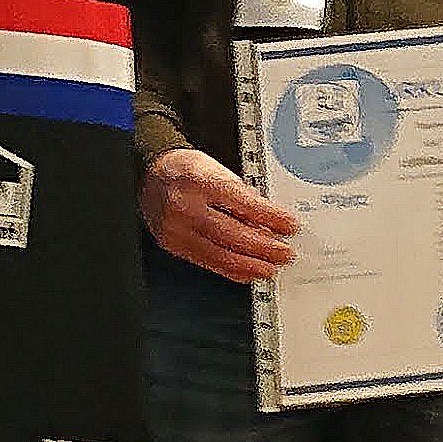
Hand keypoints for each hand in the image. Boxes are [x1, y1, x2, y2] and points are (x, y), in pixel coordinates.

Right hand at [144, 146, 299, 279]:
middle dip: (263, 247)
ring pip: (220, 254)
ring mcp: (176, 229)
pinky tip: (247, 272)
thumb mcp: (218, 170)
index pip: (242, 203)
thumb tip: (271, 222)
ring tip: (270, 268)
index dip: (270, 217)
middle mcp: (186, 206)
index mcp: (201, 180)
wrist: (152, 175)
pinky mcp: (173, 245)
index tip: (289, 225)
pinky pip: (207, 263)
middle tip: (284, 252)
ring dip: (250, 265)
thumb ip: (243, 195)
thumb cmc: (187, 171)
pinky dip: (231, 270)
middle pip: (232, 233)